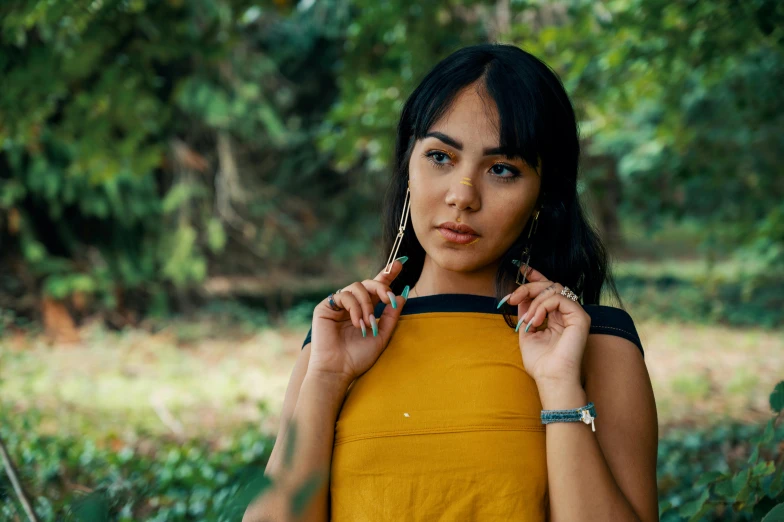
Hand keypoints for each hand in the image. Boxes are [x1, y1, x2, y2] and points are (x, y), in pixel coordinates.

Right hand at [308, 259, 407, 385]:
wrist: (339, 370)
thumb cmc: (359, 357)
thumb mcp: (382, 335)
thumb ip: (391, 316)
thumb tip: (402, 295)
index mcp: (366, 310)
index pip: (377, 289)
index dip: (388, 274)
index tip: (401, 262)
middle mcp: (352, 305)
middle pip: (368, 283)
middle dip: (381, 287)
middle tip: (389, 299)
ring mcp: (338, 305)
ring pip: (357, 287)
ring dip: (367, 305)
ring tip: (368, 324)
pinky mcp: (326, 307)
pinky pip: (344, 296)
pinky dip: (355, 308)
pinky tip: (357, 323)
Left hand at [504, 267, 589, 385]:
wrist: (551, 379)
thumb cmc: (540, 363)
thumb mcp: (527, 332)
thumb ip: (526, 313)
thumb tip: (520, 296)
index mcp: (556, 316)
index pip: (548, 289)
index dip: (535, 276)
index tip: (520, 268)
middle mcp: (568, 313)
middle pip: (550, 285)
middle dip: (528, 287)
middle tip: (513, 298)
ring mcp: (576, 314)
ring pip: (554, 288)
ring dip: (534, 300)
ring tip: (528, 320)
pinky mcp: (580, 317)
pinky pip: (559, 298)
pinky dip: (543, 306)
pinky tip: (536, 321)